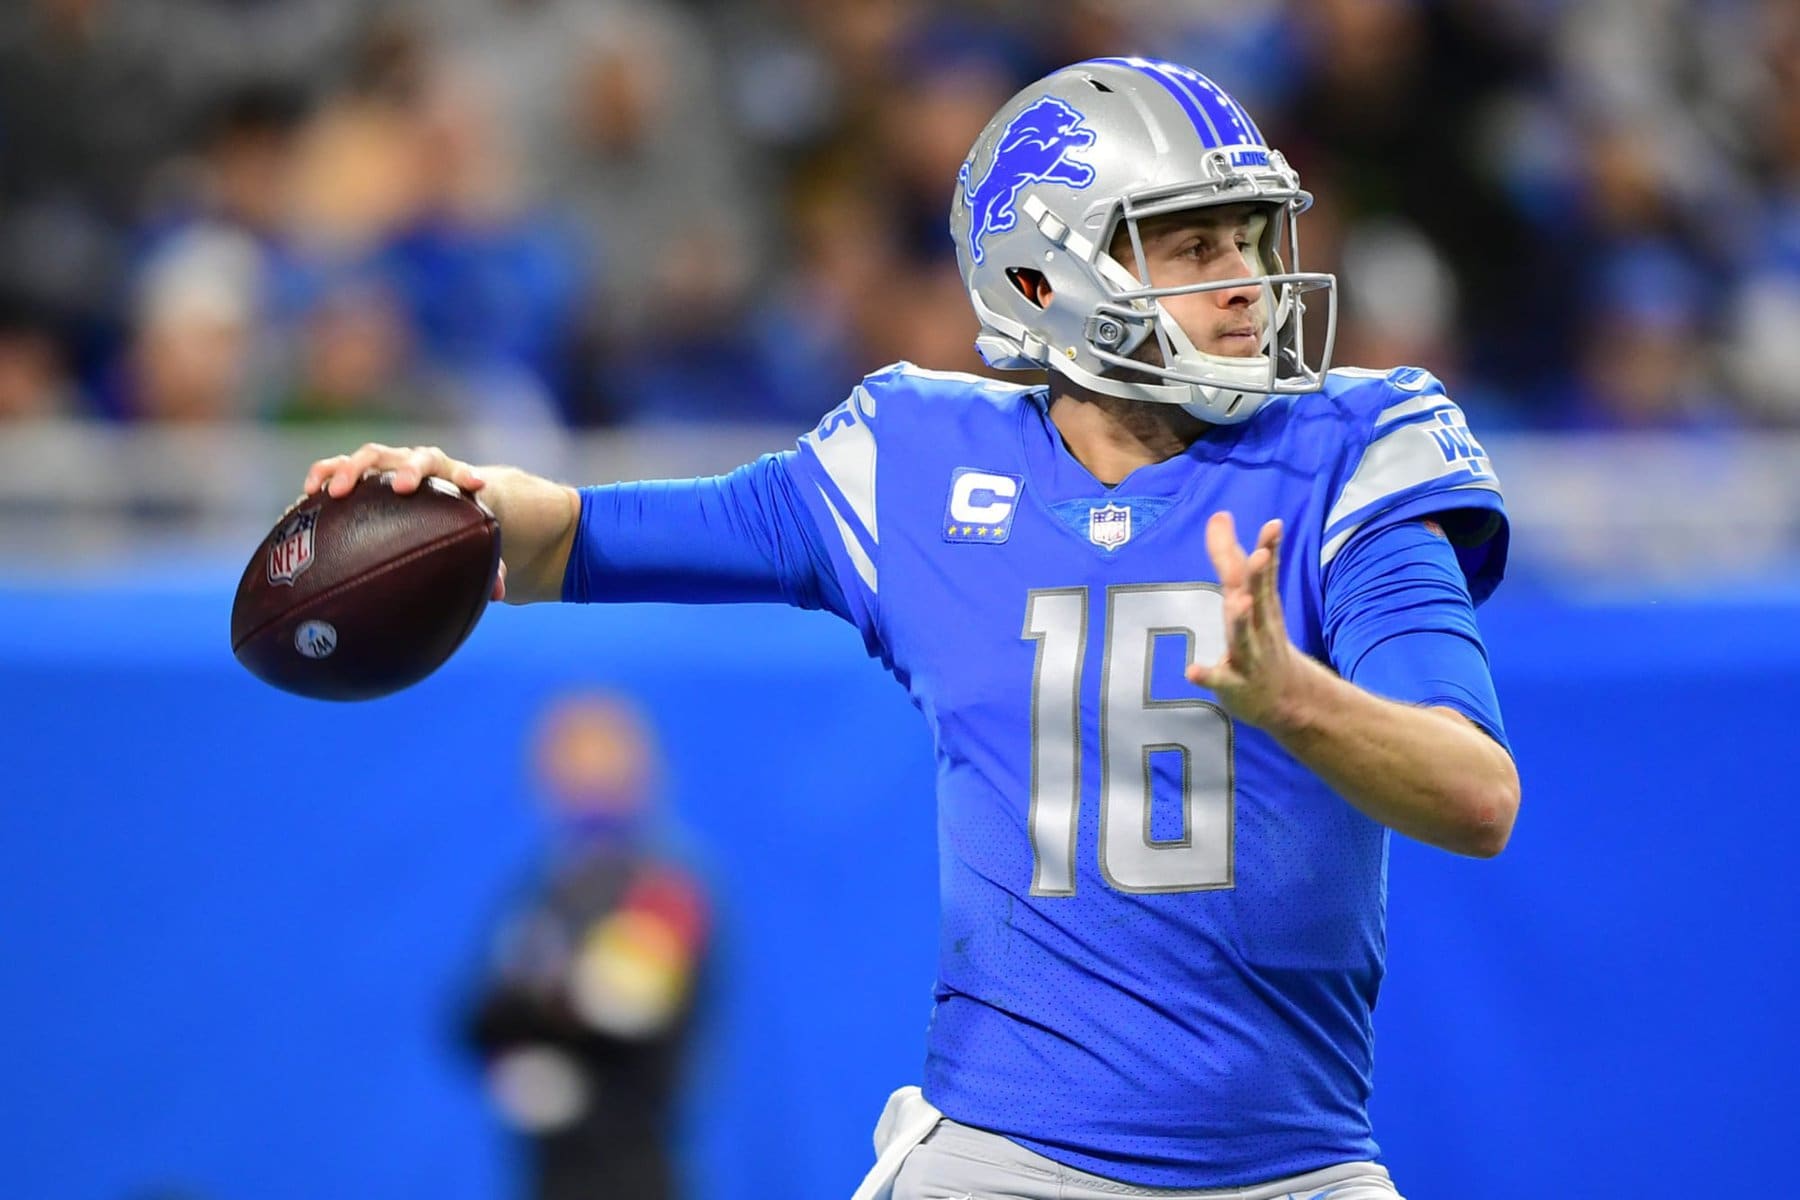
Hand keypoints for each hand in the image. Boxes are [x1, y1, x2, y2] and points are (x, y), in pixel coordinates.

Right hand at [301, 443, 505, 601]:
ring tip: (332, 491)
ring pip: (365, 458)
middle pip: (408, 458)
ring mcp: (380, 466)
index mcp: (445, 474)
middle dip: (405, 470)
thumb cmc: (451, 520)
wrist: (425, 494)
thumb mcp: (469, 537)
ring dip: (348, 469)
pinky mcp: (354, 475)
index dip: (465, 475)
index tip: (474, 485)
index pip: (456, 469)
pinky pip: (332, 470)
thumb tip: (499, 595)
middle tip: (399, 488)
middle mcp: (411, 464)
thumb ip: (489, 563)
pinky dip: (320, 478)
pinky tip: (303, 501)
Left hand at [1185, 512, 1308, 730]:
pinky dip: (1207, 675)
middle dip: (1259, 578)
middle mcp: (1259, 629)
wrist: (1288, 700)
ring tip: (1238, 602)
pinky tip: (1192, 670)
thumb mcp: (1255, 600)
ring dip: (1240, 621)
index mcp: (1262, 607)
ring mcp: (1249, 658)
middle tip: (1261, 554)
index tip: (1274, 524)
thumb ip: (1235, 559)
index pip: (1263, 575)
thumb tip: (1220, 515)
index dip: (1268, 550)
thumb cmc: (1263, 639)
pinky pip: (1220, 680)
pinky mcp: (1235, 685)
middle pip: (1257, 600)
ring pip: (1244, 638)